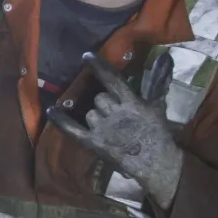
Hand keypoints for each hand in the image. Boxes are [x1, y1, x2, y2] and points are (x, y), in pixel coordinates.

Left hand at [46, 52, 181, 209]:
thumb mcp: (158, 105)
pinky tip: (52, 111)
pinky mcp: (94, 142)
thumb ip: (158, 80)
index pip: (112, 80)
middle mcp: (114, 113)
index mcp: (131, 103)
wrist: (154, 162)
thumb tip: (165, 56)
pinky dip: (61, 121)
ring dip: (96, 115)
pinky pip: (72, 129)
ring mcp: (103, 128)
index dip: (99, 67)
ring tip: (109, 125)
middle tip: (115, 112)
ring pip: (89, 112)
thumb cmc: (157, 132)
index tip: (86, 56)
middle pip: (99, 98)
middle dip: (105, 102)